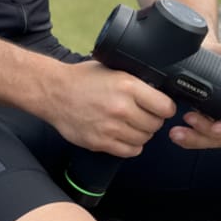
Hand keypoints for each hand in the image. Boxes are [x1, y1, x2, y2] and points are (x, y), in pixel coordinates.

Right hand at [51, 61, 175, 157]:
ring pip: (144, 139)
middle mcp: (122, 108)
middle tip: (145, 115)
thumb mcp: (113, 69)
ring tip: (132, 125)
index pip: (165, 107)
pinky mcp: (100, 142)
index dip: (166, 108)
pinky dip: (131, 146)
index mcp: (128, 86)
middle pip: (156, 124)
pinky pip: (129, 151)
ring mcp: (111, 128)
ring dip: (142, 133)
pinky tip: (125, 136)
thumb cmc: (82, 79)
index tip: (162, 107)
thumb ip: (135, 81)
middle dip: (153, 120)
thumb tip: (158, 89)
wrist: (54, 92)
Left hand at [171, 39, 220, 151]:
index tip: (216, 127)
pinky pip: (197, 139)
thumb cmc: (214, 55)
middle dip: (206, 133)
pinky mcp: (199, 124)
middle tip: (189, 118)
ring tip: (176, 132)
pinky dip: (186, 140)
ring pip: (209, 140)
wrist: (197, 55)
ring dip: (193, 139)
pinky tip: (175, 134)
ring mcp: (214, 121)